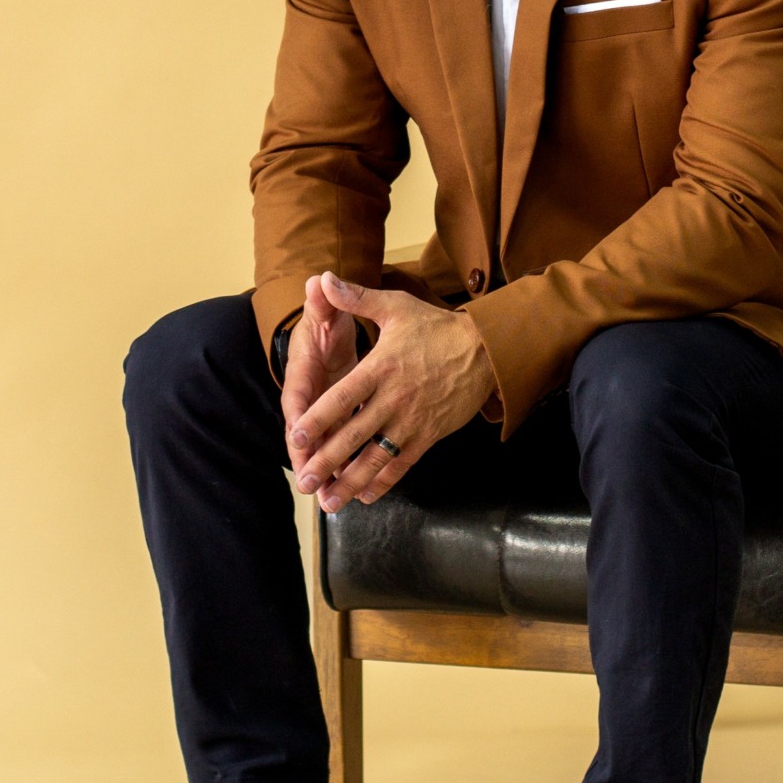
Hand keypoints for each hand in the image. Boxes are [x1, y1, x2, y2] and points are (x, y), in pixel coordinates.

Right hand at [281, 274, 359, 491]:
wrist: (326, 330)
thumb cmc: (325, 322)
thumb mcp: (325, 311)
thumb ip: (323, 302)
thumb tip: (317, 281)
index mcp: (302, 373)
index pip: (296, 398)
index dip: (298, 417)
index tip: (298, 435)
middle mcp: (309, 398)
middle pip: (306, 433)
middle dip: (308, 458)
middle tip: (312, 483)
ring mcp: (322, 413)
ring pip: (324, 447)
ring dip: (328, 471)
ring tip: (333, 499)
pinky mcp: (337, 421)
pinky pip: (341, 448)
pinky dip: (348, 468)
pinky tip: (358, 490)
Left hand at [290, 270, 496, 511]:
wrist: (486, 350)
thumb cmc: (436, 327)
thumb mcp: (396, 306)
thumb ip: (356, 298)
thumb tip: (323, 279)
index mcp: (380, 368)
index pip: (342, 398)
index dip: (318, 419)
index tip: (297, 437)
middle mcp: (393, 399)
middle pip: (354, 436)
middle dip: (326, 462)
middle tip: (304, 482)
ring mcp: (412, 420)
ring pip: (376, 458)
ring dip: (351, 482)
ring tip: (330, 503)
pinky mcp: (429, 435)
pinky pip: (402, 463)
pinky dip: (383, 482)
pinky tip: (365, 496)